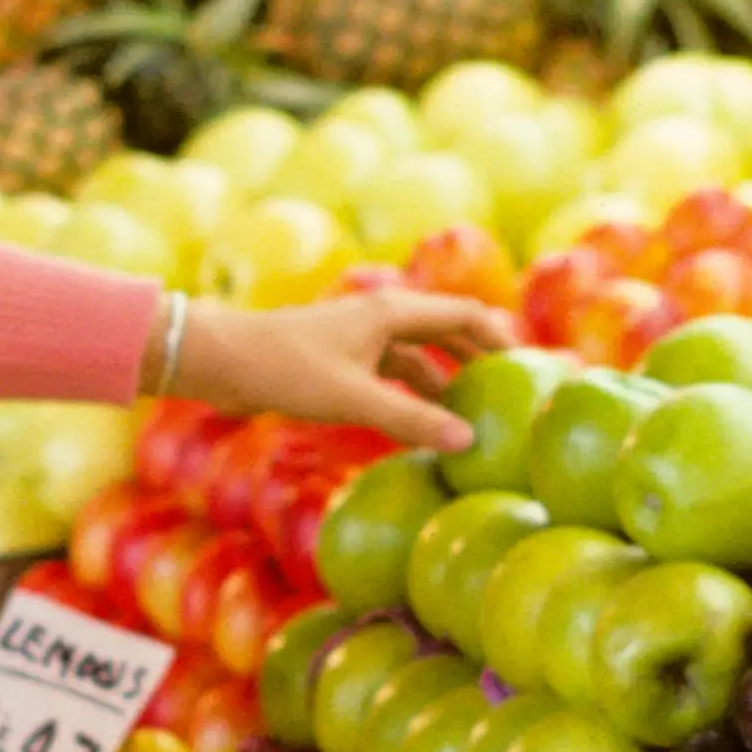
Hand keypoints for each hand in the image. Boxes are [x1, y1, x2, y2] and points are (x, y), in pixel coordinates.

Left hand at [174, 287, 512, 452]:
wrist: (221, 360)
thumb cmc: (286, 370)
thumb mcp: (354, 399)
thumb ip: (411, 419)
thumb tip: (468, 440)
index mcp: (392, 311)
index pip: (465, 314)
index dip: (500, 338)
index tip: (531, 366)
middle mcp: (382, 316)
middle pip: (447, 332)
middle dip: (479, 360)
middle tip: (512, 393)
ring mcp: (361, 337)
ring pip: (418, 358)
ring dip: (445, 384)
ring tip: (472, 418)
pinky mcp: (342, 360)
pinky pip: (392, 374)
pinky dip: (412, 396)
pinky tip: (421, 426)